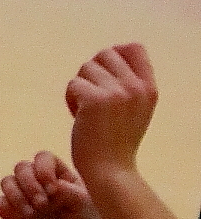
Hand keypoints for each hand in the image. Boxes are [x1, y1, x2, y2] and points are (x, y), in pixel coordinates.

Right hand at [0, 151, 105, 218]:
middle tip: (42, 205)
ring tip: (30, 214)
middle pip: (22, 167)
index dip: (43, 169)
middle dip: (28, 183)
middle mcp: (40, 186)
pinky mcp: (13, 218)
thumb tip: (47, 185)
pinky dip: (5, 206)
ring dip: (16, 195)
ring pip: (7, 182)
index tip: (53, 190)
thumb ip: (67, 189)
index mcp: (61, 178)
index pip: (43, 159)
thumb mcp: (85, 207)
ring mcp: (25, 201)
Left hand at [67, 43, 157, 184]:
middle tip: (91, 97)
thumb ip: (130, 82)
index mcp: (149, 88)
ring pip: (85, 68)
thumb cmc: (117, 141)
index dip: (116, 55)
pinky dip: (70, 99)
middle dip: (92, 73)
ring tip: (86, 110)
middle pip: (105, 54)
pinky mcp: (94, 99)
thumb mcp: (136, 108)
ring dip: (80, 87)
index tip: (105, 77)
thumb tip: (114, 50)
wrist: (110, 170)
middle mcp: (136, 87)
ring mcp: (116, 92)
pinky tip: (77, 117)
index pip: (134, 48)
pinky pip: (73, 84)